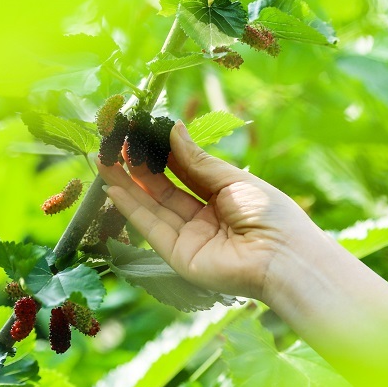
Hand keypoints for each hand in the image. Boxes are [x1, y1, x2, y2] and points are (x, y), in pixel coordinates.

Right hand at [99, 121, 324, 300]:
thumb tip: (172, 128)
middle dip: (138, 167)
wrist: (283, 257)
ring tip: (104, 160)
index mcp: (223, 198)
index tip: (139, 131)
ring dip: (127, 185)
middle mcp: (204, 220)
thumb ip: (197, 160)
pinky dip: (131, 208)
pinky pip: (151, 229)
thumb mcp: (232, 180)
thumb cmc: (270, 213)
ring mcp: (190, 240)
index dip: (161, 153)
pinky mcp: (178, 258)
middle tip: (115, 143)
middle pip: (164, 190)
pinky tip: (113, 188)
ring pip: (152, 208)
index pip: (185, 172)